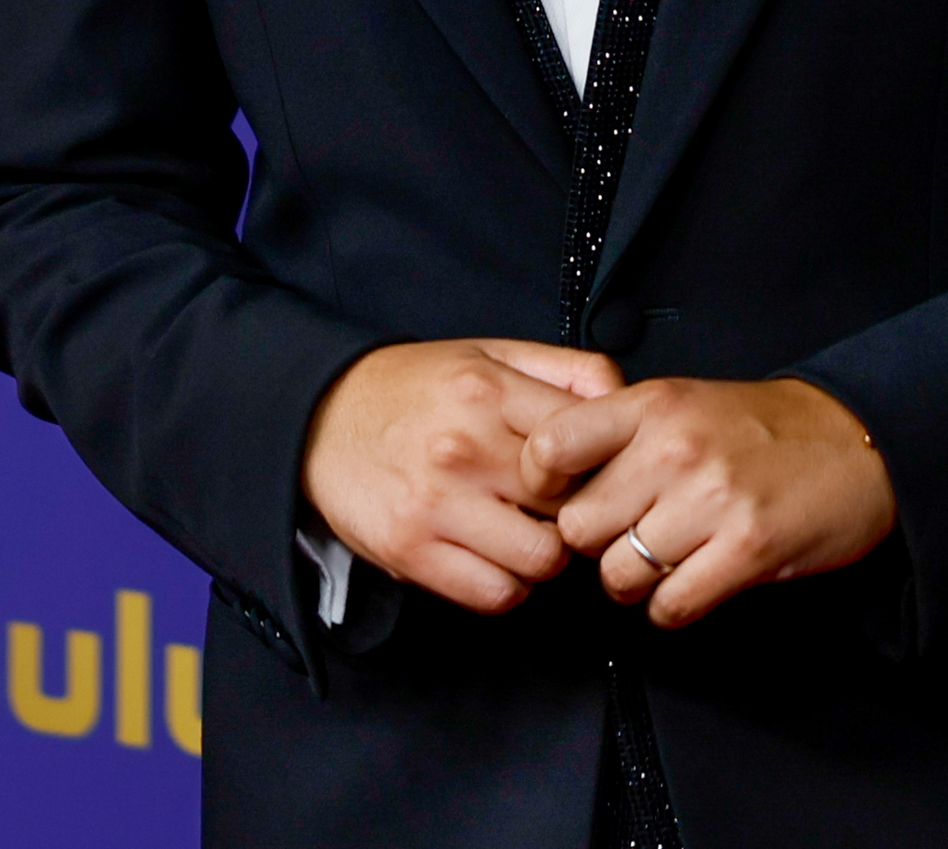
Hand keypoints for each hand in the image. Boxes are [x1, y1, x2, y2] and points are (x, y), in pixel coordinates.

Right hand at [302, 338, 622, 613]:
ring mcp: (436, 504)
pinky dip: (509, 585)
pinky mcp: (410, 552)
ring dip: (547, 555)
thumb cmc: (417, 389)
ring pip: (543, 560)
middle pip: (572, 504)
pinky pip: (496, 594)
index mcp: (490, 390)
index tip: (598, 470)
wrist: (321, 417)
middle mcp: (464, 446)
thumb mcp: (492, 353)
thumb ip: (567, 369)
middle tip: (565, 507)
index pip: (589, 439)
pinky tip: (498, 556)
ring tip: (530, 532)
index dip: (607, 462)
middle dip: (580, 512)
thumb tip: (626, 399)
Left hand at [521, 377, 895, 627]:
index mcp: (653, 405)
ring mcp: (712, 500)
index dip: (542, 485)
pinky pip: (670, 607)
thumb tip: (551, 479)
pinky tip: (692, 582)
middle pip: (577, 529)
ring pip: (618, 575)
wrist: (856, 443)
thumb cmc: (762, 428)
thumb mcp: (683, 401)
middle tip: (625, 536)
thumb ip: (619, 432)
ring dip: (633, 582)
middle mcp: (675, 449)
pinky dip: (672, 607)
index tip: (563, 498)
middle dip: (595, 544)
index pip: (549, 448)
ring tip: (662, 562)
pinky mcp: (747, 550)